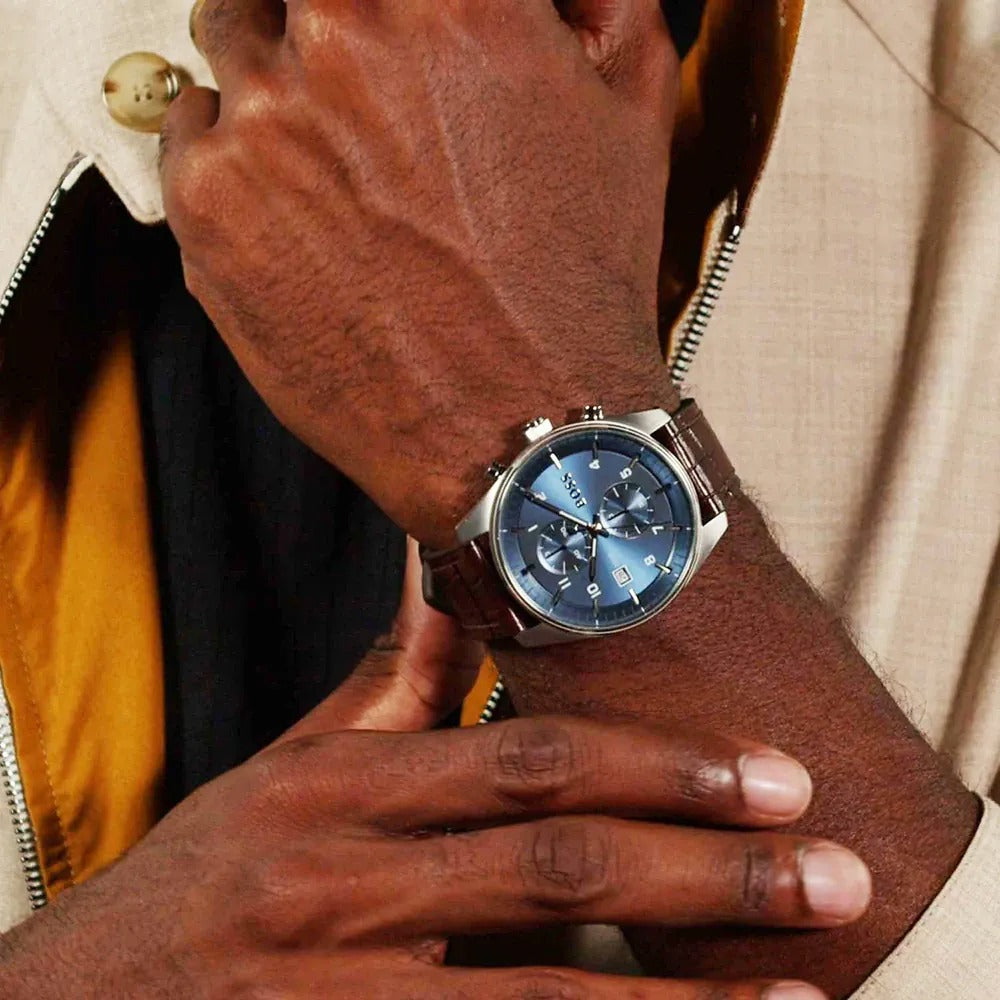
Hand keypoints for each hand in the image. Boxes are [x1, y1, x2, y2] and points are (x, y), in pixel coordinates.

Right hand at [0, 680, 867, 996]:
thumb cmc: (202, 880)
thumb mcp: (290, 767)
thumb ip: (391, 684)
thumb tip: (444, 577)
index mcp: (341, 788)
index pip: (528, 759)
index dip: (657, 764)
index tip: (764, 774)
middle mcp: (344, 882)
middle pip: (556, 864)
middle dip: (707, 868)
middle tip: (827, 872)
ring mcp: (343, 991)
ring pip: (541, 994)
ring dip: (681, 995)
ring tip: (796, 990)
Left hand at [162, 0, 680, 547]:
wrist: (521, 428)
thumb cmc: (569, 294)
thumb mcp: (631, 111)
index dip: (384, 5)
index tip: (382, 25)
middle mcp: (342, 40)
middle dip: (323, 18)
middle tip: (358, 85)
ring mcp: (263, 122)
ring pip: (230, 41)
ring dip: (275, 83)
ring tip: (337, 165)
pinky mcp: (208, 205)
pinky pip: (190, 133)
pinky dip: (231, 158)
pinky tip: (301, 215)